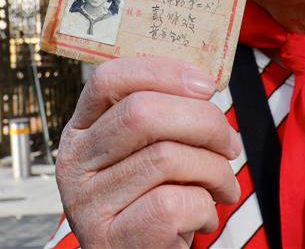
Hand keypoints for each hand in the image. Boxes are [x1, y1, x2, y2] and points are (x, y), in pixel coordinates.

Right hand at [56, 56, 241, 248]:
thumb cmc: (149, 202)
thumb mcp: (141, 154)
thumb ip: (158, 119)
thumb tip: (201, 86)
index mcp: (81, 130)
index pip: (108, 79)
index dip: (161, 72)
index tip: (205, 85)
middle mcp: (75, 163)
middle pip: (142, 113)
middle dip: (204, 122)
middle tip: (229, 144)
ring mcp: (88, 202)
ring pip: (167, 157)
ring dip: (215, 171)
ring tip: (223, 187)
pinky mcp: (112, 237)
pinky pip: (176, 203)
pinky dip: (205, 208)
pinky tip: (203, 218)